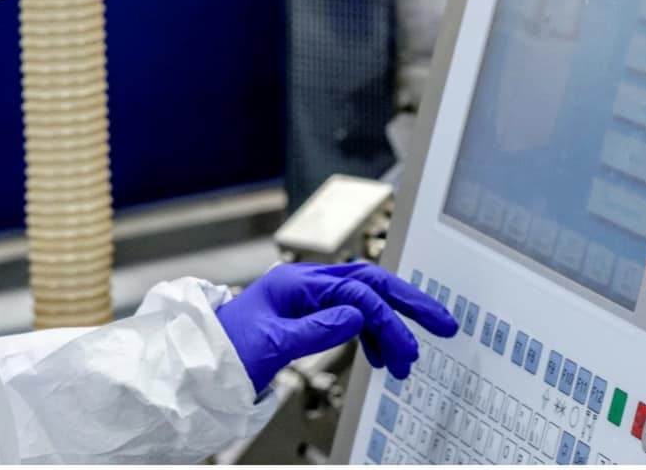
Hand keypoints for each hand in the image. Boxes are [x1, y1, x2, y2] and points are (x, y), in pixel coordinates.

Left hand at [215, 263, 458, 393]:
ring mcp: (310, 299)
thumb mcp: (271, 343)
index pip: (357, 293)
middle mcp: (307, 284)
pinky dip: (372, 335)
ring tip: (405, 360)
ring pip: (365, 302)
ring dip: (390, 328)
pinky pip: (352, 318)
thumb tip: (358, 317)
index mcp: (298, 283)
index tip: (405, 349)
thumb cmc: (227, 349)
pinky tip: (379, 356)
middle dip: (408, 303)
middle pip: (370, 284)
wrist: (203, 362)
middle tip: (443, 322)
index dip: (386, 320)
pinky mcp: (310, 315)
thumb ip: (316, 329)